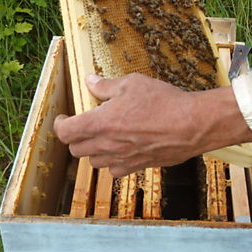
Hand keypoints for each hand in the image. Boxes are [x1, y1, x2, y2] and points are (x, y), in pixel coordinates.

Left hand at [54, 73, 251, 176]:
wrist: (191, 125)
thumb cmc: (163, 101)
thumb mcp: (132, 83)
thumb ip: (106, 86)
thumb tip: (90, 81)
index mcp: (100, 123)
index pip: (65, 132)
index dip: (59, 125)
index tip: (63, 118)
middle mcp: (107, 145)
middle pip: (76, 149)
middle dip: (76, 136)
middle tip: (84, 124)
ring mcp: (121, 159)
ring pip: (94, 162)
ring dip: (93, 149)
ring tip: (104, 135)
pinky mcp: (137, 167)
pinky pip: (114, 170)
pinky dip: (112, 161)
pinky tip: (121, 148)